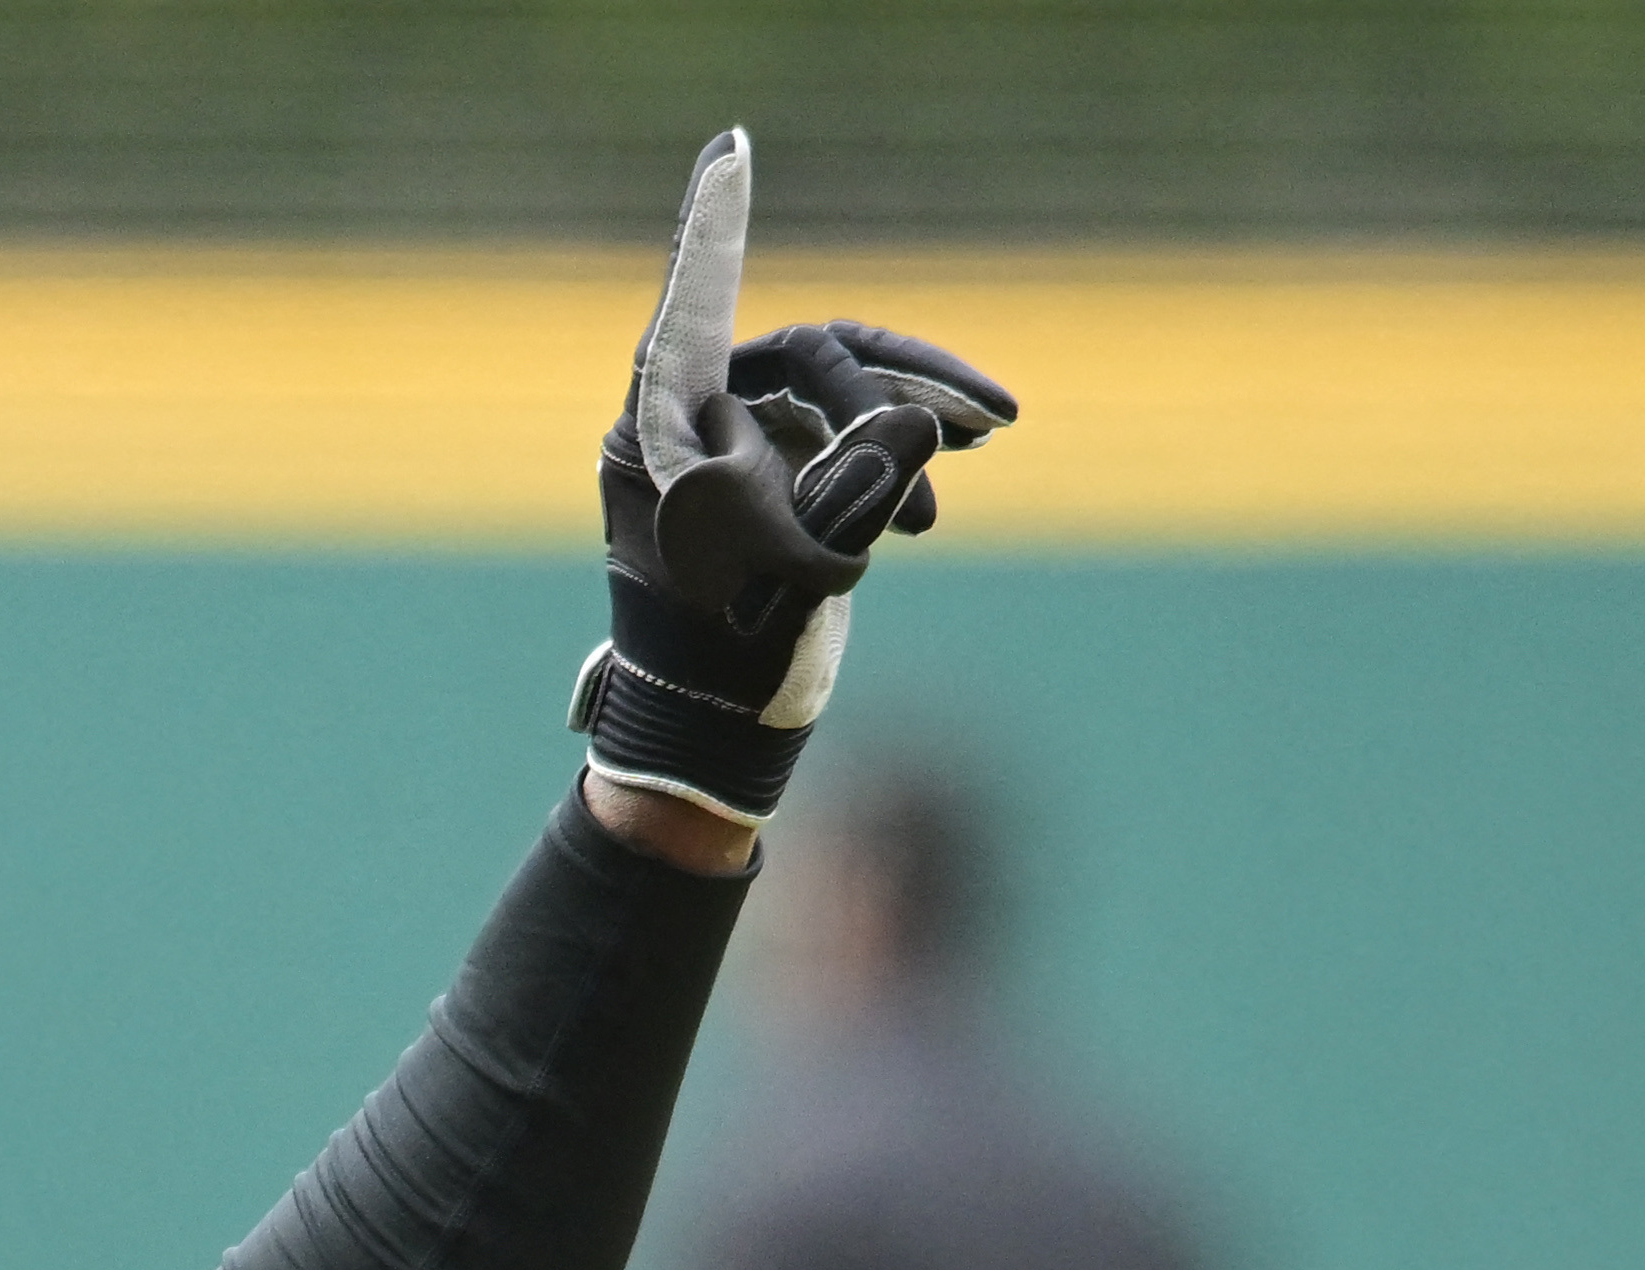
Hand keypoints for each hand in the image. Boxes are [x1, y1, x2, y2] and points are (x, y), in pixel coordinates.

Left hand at [569, 129, 1013, 833]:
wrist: (716, 744)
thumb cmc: (730, 666)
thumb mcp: (801, 579)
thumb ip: (862, 493)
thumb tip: (920, 424)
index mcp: (660, 433)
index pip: (700, 306)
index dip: (719, 227)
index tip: (732, 150)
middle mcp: (686, 430)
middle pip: (803, 356)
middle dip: (894, 382)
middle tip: (984, 425)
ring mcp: (729, 457)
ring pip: (834, 395)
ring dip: (911, 418)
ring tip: (983, 446)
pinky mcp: (770, 489)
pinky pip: (842, 438)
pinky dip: (897, 453)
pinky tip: (945, 487)